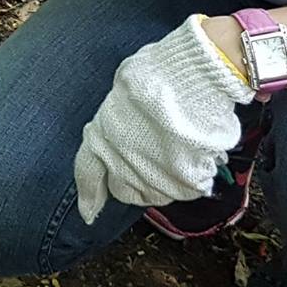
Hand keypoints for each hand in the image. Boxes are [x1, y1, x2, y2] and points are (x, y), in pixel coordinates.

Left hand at [72, 16, 253, 222]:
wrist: (196, 78)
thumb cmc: (159, 73)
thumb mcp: (124, 87)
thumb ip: (119, 115)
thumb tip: (124, 123)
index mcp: (102, 136)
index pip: (88, 173)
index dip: (89, 194)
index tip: (88, 213)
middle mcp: (122, 163)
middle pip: (125, 190)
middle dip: (135, 181)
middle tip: (154, 162)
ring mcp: (153, 177)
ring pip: (157, 192)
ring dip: (166, 178)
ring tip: (180, 152)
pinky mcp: (184, 184)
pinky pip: (186, 188)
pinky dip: (192, 176)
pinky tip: (198, 153)